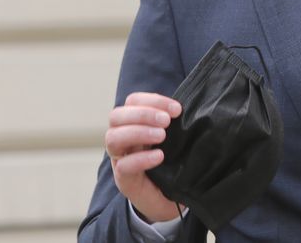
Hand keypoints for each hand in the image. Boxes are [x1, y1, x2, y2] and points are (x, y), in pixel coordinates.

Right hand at [105, 92, 182, 221]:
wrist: (167, 200)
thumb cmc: (170, 164)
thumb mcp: (173, 139)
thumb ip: (174, 124)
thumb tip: (187, 108)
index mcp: (133, 124)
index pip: (132, 101)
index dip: (153, 100)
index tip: (177, 109)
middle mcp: (122, 138)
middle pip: (116, 116)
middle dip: (143, 114)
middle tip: (166, 122)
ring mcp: (120, 159)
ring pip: (113, 138)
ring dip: (139, 132)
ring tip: (162, 136)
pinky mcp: (124, 179)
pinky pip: (123, 166)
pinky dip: (141, 158)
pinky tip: (159, 156)